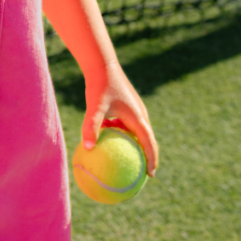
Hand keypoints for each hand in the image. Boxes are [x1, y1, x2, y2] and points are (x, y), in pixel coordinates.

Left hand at [82, 61, 158, 176]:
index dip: (152, 160)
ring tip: (127, 162)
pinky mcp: (126, 107)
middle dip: (146, 157)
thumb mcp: (94, 107)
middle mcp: (139, 114)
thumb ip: (91, 126)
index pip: (149, 143)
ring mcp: (133, 110)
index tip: (150, 176)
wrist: (102, 64)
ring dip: (134, 147)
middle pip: (147, 140)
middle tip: (141, 175)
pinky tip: (109, 143)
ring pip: (136, 133)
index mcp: (137, 117)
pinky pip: (126, 126)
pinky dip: (122, 136)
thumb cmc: (99, 85)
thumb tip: (88, 148)